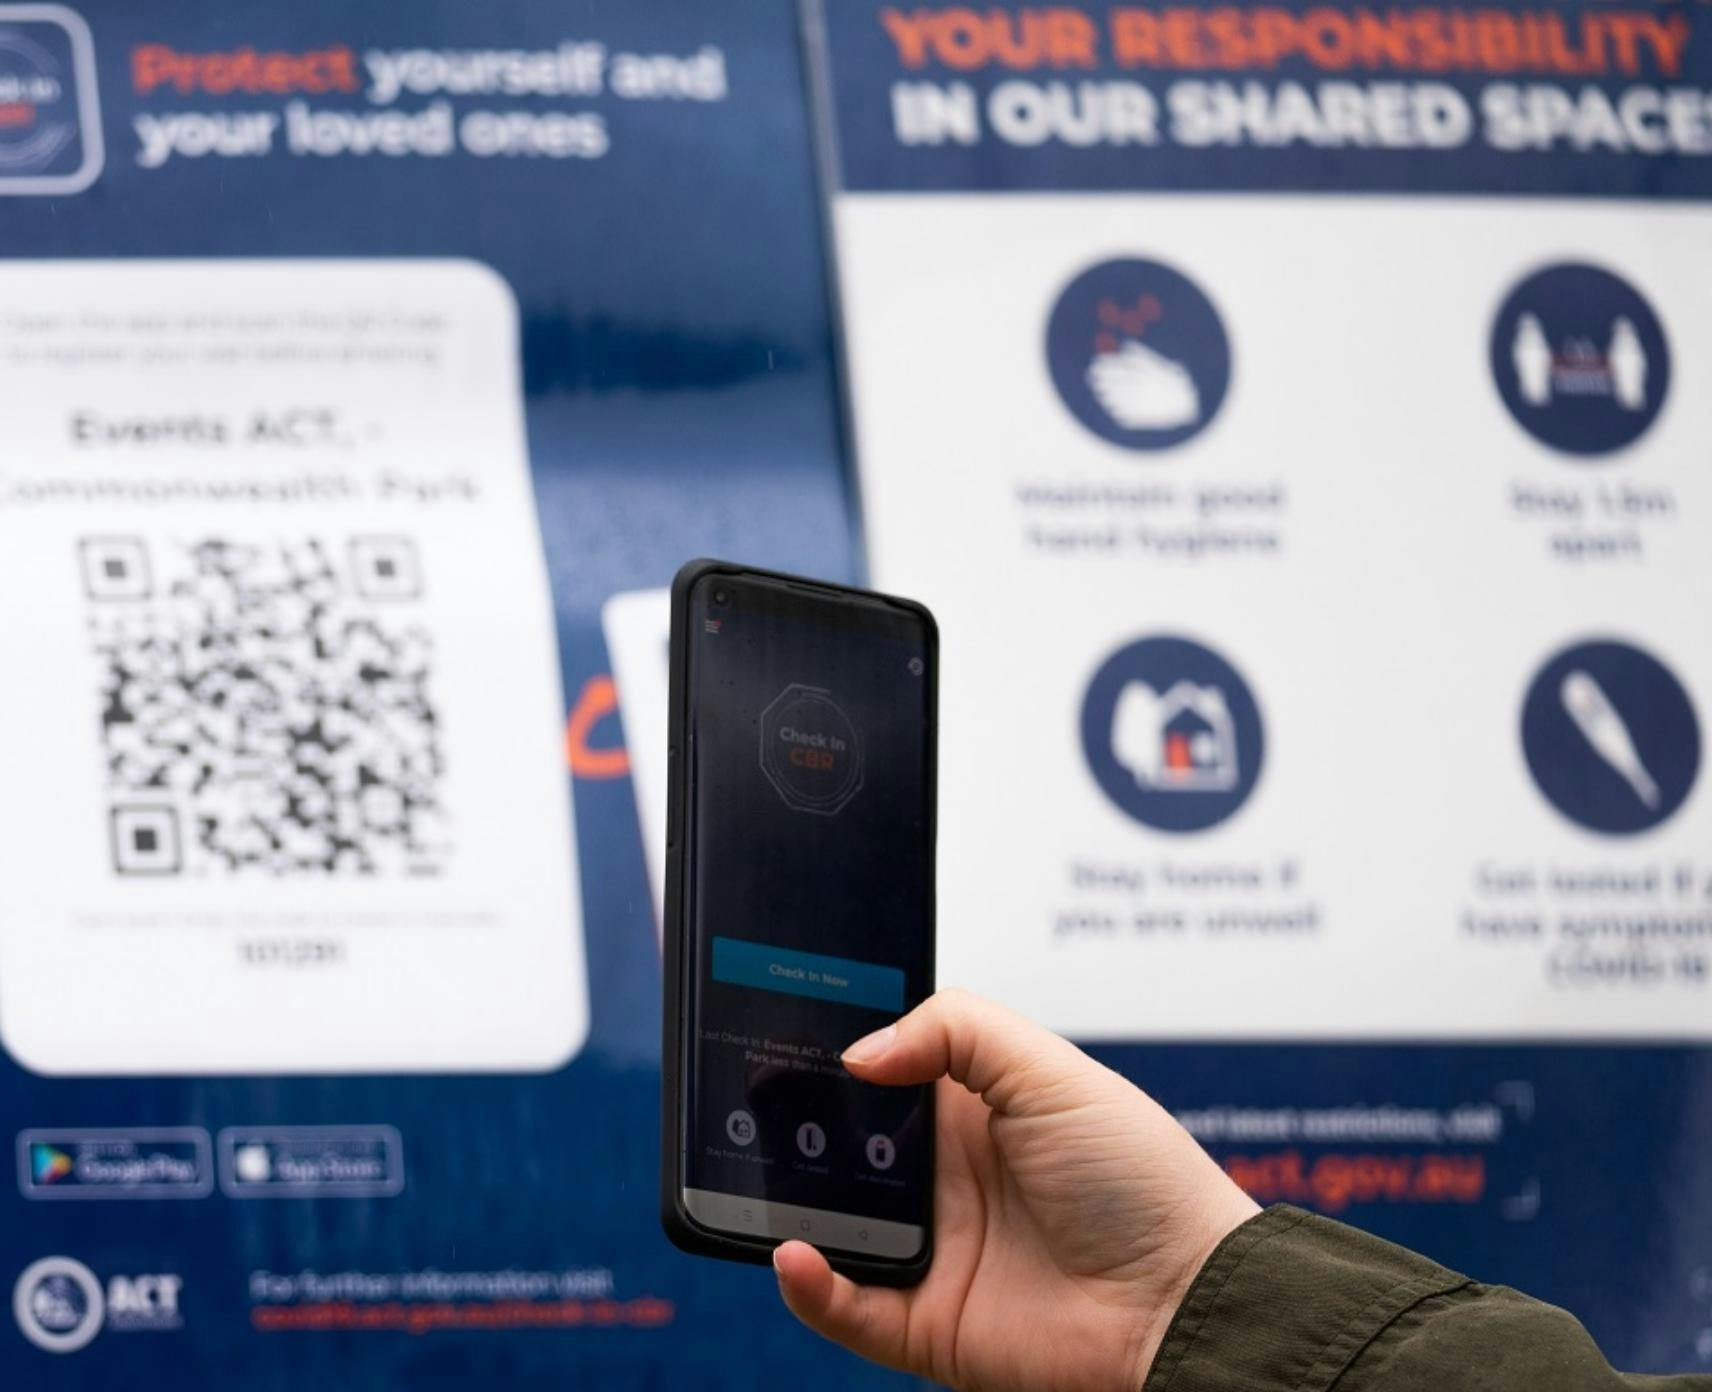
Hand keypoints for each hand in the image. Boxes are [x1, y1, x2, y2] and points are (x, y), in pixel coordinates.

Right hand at [773, 989, 1258, 1391]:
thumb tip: (860, 1053)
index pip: (886, 1074)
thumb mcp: (1053, 1071)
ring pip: (835, 1224)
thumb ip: (957, 1032)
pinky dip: (810, 1288)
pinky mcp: (929, 1323)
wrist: (1185, 1301)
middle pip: (847, 1148)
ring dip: (789, 1201)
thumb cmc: (1141, 1180)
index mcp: (974, 1113)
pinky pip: (848, 1309)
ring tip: (752, 1168)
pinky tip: (794, 1253)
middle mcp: (948, 1180)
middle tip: (749, 1093)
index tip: (785, 1026)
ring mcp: (935, 1252)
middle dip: (797, 1124)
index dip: (839, 1054)